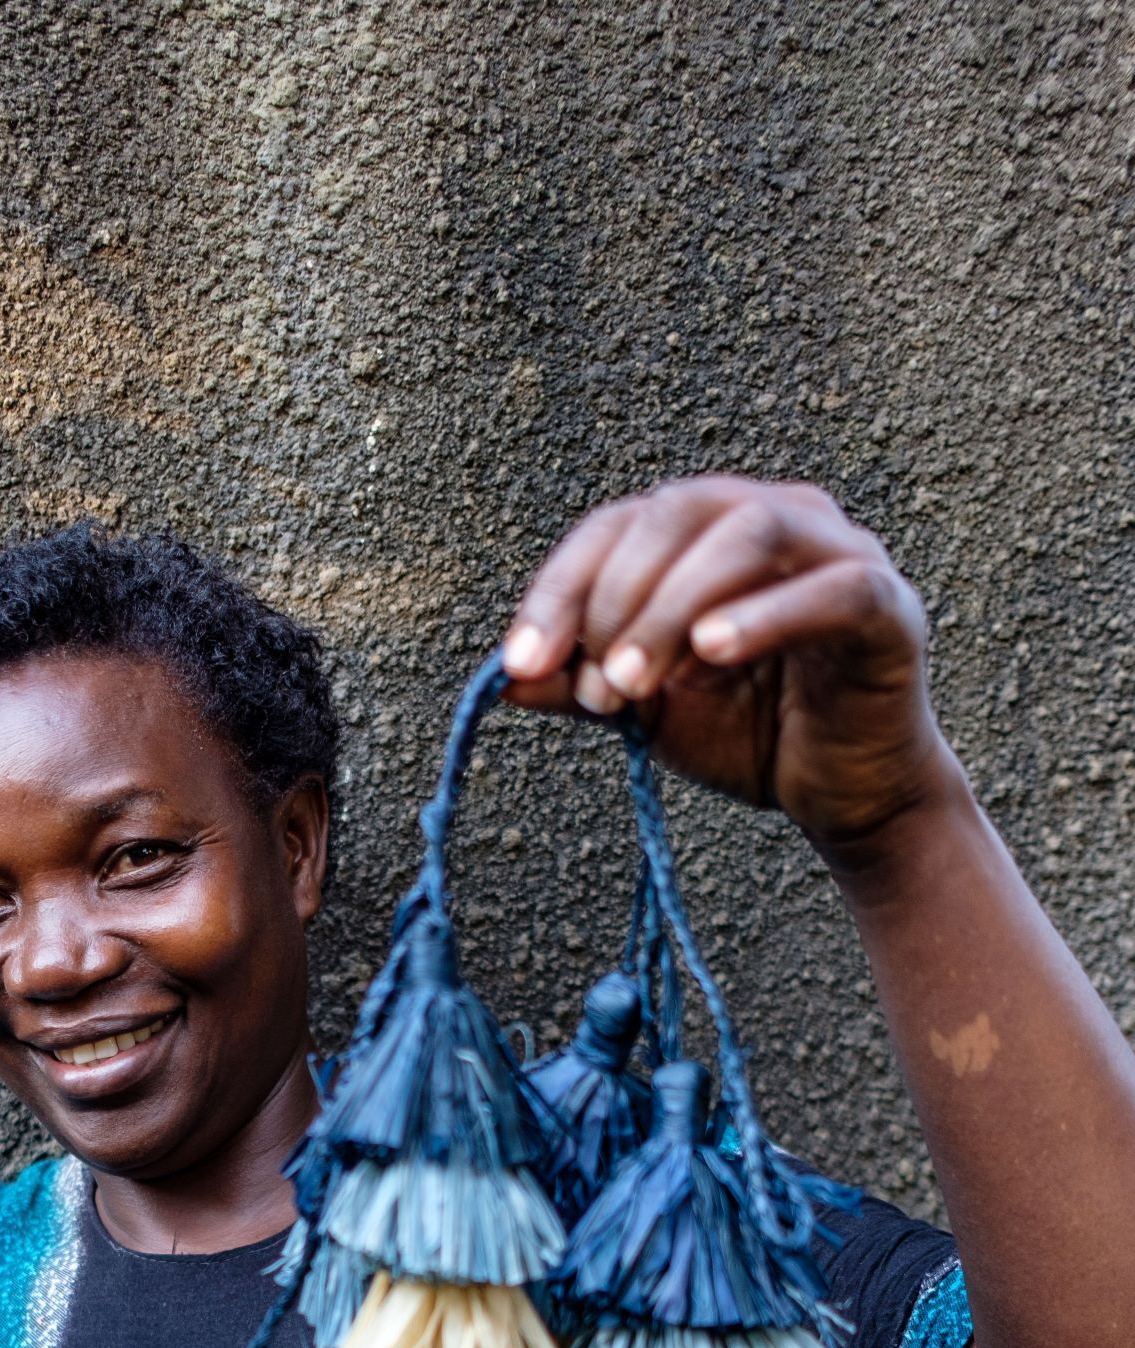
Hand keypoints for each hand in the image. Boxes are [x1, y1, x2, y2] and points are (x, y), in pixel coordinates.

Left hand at [502, 477, 953, 853]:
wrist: (840, 796)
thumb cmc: (751, 734)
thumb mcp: (645, 710)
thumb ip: (581, 684)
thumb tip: (500, 681)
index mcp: (710, 529)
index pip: (619, 526)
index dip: (562, 588)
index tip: (521, 662)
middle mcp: (776, 516)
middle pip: (676, 512)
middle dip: (616, 598)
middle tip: (595, 687)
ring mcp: (840, 551)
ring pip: (745, 533)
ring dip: (673, 607)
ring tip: (636, 683)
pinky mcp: (886, 604)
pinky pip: (829, 590)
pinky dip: (764, 615)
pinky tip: (712, 652)